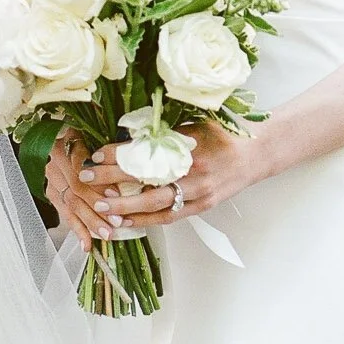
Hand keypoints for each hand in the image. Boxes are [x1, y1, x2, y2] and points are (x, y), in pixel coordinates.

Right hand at [44, 130, 130, 252]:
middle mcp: (56, 160)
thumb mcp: (94, 133)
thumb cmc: (84, 133)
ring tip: (106, 234)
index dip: (98, 182)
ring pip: (70, 202)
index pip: (81, 165)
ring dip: (89, 221)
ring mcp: (52, 177)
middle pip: (76, 187)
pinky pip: (64, 213)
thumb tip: (132, 166)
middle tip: (116, 221)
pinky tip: (87, 244)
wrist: (57, 135)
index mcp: (67, 140)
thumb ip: (108, 149)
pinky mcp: (52, 192)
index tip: (115, 195)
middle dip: (97, 207)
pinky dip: (77, 229)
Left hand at [80, 119, 267, 226]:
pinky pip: (170, 216)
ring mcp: (199, 192)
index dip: (118, 154)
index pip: (145, 151)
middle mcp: (193, 170)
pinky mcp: (203, 206)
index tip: (95, 154)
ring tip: (100, 206)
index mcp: (189, 145)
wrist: (257, 153)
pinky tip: (125, 220)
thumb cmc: (224, 133)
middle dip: (112, 179)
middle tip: (85, 179)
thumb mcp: (195, 123)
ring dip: (125, 205)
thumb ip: (166, 131)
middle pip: (144, 178)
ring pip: (155, 203)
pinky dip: (146, 220)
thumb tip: (130, 135)